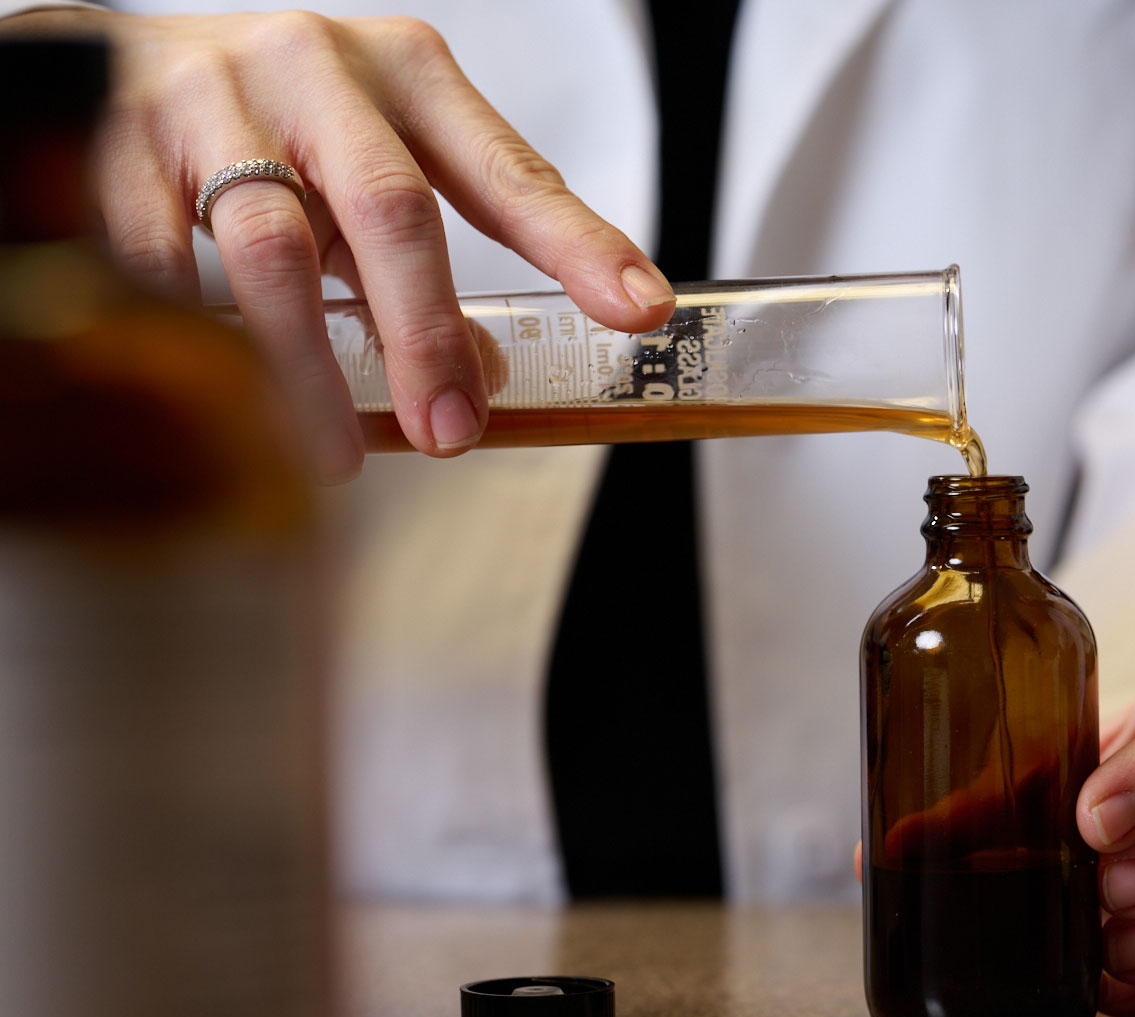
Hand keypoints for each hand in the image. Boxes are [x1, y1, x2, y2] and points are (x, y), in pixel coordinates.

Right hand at [6, 8, 674, 480]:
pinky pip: (166, 262)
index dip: (579, 245)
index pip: (510, 172)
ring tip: (337, 456)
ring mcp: (214, 97)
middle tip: (452, 433)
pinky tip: (228, 391)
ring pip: (274, 247)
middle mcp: (317, 67)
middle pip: (393, 208)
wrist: (118, 66)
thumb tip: (489, 375)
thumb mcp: (376, 174)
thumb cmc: (279, 126)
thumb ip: (432, 265)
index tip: (639, 311)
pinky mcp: (119, 142)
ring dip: (313, 370)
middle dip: (428, 335)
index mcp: (406, 73)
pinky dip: (205, 339)